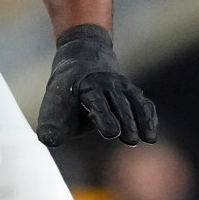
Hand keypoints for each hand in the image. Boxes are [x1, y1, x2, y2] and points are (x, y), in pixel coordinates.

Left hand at [36, 24, 157, 146]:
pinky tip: (151, 134)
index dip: (103, 117)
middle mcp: (104, 83)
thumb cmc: (66, 94)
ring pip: (134, 101)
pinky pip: (142, 102)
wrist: (81, 59)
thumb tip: (47, 139)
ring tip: (148, 139)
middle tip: (130, 140)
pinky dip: (149, 116)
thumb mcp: (54, 106)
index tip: (111, 133)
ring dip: (141, 120)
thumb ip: (51, 124)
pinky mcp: (131, 91)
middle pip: (118, 102)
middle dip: (126, 121)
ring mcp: (120, 86)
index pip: (96, 102)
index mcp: (83, 86)